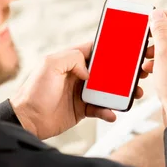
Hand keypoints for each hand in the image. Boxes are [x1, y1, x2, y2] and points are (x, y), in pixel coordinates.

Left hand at [10, 42, 146, 139]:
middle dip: (123, 72)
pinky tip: (112, 113)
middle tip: (138, 73)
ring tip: (133, 94)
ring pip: (108, 90)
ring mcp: (81, 92)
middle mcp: (78, 74)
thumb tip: (90, 69)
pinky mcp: (82, 109)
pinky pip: (101, 108)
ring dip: (122, 92)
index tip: (127, 47)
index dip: (110, 47)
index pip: (95, 49)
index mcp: (71, 60)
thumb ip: (72, 58)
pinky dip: (109, 111)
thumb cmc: (34, 91)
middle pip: (107, 70)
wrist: (28, 120)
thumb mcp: (50, 65)